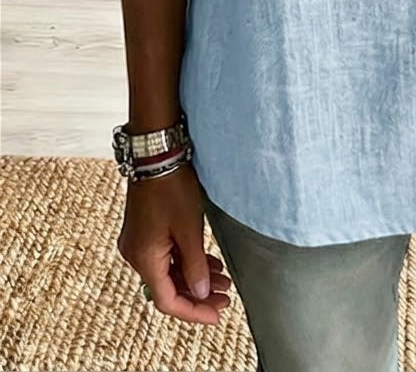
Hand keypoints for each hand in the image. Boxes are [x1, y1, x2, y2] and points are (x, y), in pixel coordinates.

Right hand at [117, 162, 231, 324]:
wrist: (155, 154)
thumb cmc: (171, 187)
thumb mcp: (189, 229)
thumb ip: (195, 265)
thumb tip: (201, 293)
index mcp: (144, 259)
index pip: (168, 300)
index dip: (194, 311)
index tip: (217, 314)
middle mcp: (135, 255)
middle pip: (168, 287)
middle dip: (198, 295)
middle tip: (226, 297)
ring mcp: (138, 243)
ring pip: (168, 271)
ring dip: (194, 277)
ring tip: (224, 280)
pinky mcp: (144, 231)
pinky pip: (165, 256)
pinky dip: (186, 262)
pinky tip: (208, 262)